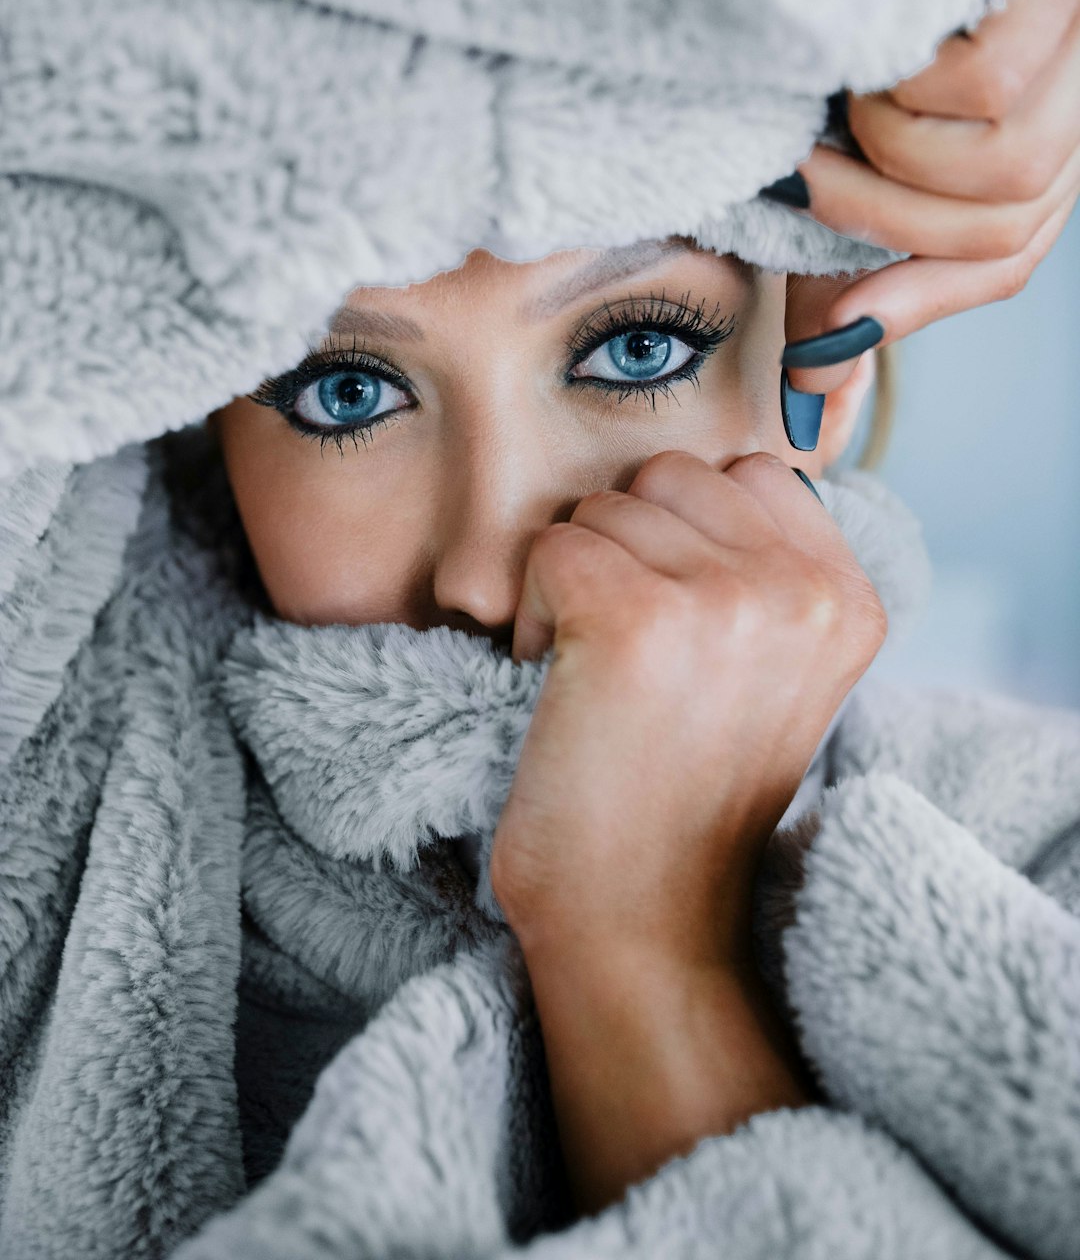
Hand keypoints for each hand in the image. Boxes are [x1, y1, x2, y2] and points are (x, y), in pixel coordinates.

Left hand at [489, 450, 886, 970]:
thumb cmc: (686, 794)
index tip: (678, 620)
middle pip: (669, 476)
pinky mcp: (633, 620)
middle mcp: (802, 589)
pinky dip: (530, 611)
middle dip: (626, 546)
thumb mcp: (774, 672)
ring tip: (593, 672)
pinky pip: (549, 548)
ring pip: (603, 507)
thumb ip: (766, 572)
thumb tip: (697, 478)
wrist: (644, 922)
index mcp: (847, 598)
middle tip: (623, 646)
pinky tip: (555, 679)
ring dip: (575, 579)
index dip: (686, 530)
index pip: (752, 471)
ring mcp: (724, 600)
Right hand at [781, 0, 1079, 395]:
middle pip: (1012, 218)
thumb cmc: (816, 41)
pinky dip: (908, 88)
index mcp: (1036, 130)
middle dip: (888, 222)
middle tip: (811, 174)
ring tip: (848, 96)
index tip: (831, 316)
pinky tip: (883, 43)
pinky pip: (988, 88)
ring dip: (891, 153)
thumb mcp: (832, 181)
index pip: (1010, 254)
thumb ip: (839, 289)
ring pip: (1007, 167)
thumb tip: (813, 412)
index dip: (920, 298)